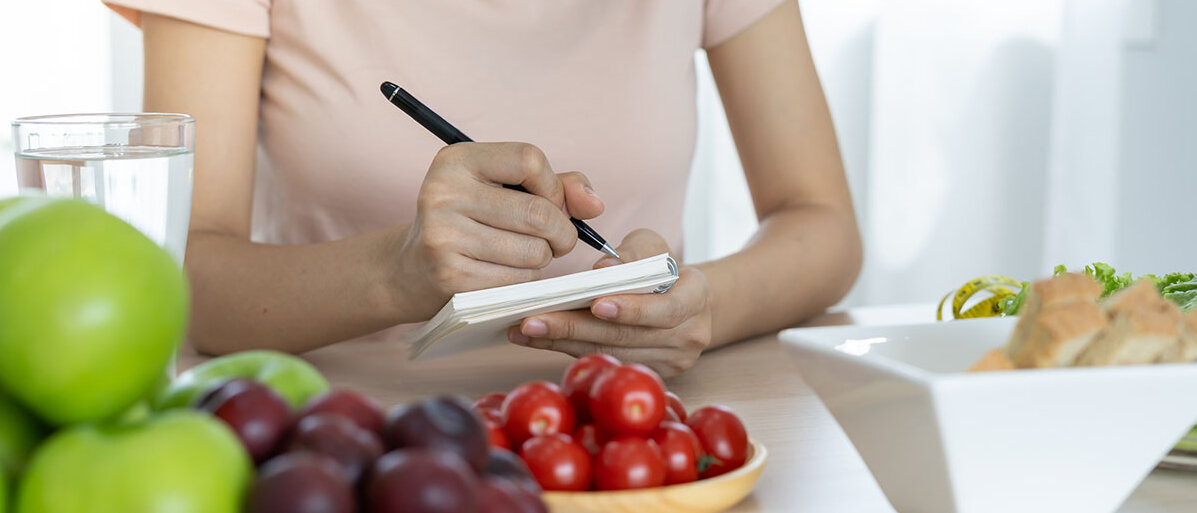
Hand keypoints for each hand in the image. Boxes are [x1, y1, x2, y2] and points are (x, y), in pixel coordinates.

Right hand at [392, 142, 603, 319]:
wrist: (414, 267)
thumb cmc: (474, 220)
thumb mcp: (506, 189)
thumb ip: (558, 187)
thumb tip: (595, 205)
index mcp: (457, 159)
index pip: (529, 159)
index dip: (554, 187)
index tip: (551, 203)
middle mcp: (443, 192)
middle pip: (538, 213)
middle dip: (561, 232)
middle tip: (556, 240)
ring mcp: (443, 236)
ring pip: (534, 252)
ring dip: (542, 259)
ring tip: (522, 255)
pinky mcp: (450, 277)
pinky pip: (518, 281)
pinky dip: (524, 281)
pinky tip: (505, 274)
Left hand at [507, 229, 712, 377]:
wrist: (685, 302)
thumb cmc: (663, 268)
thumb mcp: (653, 247)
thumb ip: (632, 253)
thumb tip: (602, 271)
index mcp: (696, 299)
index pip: (664, 309)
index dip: (630, 309)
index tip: (595, 303)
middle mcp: (688, 337)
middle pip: (626, 336)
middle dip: (575, 327)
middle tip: (533, 320)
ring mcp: (670, 363)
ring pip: (610, 353)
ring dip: (562, 342)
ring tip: (525, 330)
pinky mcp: (649, 375)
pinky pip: (604, 361)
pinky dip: (568, 350)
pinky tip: (538, 340)